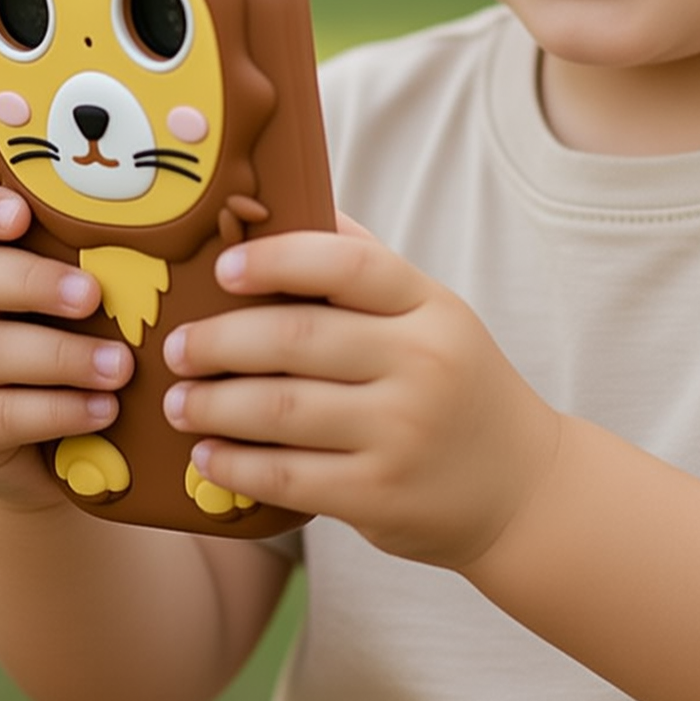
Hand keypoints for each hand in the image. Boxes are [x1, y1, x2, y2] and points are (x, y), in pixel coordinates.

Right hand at [0, 183, 133, 510]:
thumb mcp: (88, 307)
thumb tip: (177, 237)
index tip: (20, 213)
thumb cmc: (80, 350)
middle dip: (36, 283)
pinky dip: (60, 410)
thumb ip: (104, 268)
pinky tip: (104, 410)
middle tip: (93, 296)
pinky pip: (2, 414)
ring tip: (121, 367)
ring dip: (62, 356)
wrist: (50, 449)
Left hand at [161, 222, 562, 568]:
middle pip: (297, 339)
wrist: (523, 489)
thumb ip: (366, 267)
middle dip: (218, 342)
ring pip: (281, 410)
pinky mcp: (381, 495)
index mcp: (431, 307)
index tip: (222, 270)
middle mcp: (422, 364)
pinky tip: (208, 457)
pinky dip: (236, 465)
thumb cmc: (457, 388)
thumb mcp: (435, 317)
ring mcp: (402, 433)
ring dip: (214, 405)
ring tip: (180, 402)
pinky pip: (288, 477)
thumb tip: (284, 204)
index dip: (276, 260)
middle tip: (176, 348)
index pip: (348, 265)